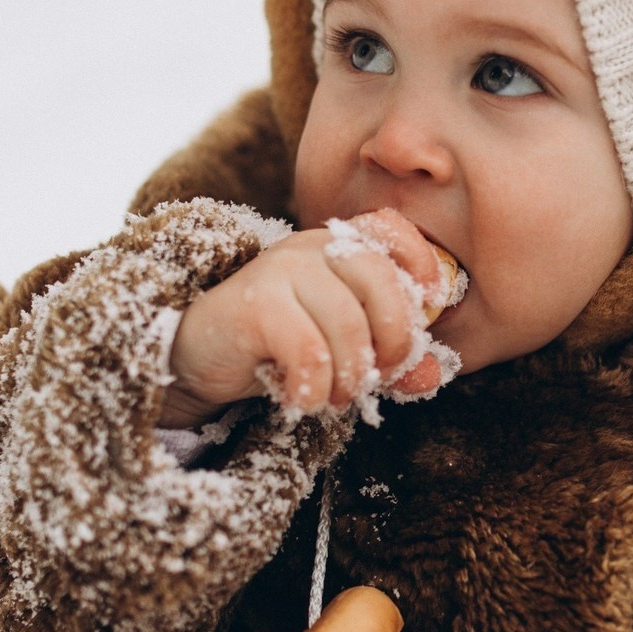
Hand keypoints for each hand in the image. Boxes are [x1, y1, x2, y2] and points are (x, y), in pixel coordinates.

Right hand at [159, 208, 444, 426]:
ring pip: (348, 325)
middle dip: (393, 342)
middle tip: (376, 377)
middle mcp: (311, 247)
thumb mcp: (340, 352)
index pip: (392, 231)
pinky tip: (302, 400)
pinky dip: (315, 390)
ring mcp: (280, 269)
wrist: (198, 357)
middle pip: (381, 283)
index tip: (431, 305)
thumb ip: (389, 360)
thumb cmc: (275, 348)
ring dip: (350, 377)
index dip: (421, 264)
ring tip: (335, 397)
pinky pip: (309, 353)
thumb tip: (434, 373)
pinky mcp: (255, 304)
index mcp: (338, 247)